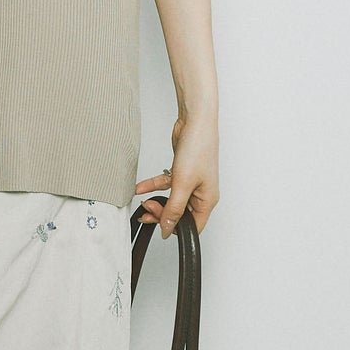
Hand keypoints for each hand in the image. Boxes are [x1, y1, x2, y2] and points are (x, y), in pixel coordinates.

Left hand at [135, 113, 219, 237]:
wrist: (194, 121)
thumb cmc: (198, 148)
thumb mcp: (183, 183)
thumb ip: (174, 208)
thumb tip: (168, 229)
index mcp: (207, 200)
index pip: (192, 226)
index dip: (175, 228)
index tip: (158, 225)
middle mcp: (201, 193)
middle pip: (180, 214)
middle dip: (162, 214)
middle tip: (148, 210)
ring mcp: (191, 182)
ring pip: (171, 200)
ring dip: (156, 201)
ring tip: (143, 201)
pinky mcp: (182, 172)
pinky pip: (166, 184)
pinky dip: (153, 186)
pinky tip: (141, 188)